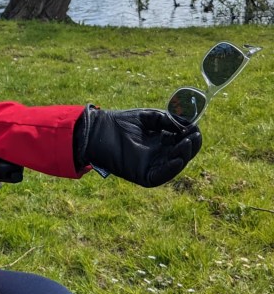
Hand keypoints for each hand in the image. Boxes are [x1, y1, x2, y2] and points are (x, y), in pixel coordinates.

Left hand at [75, 106, 201, 186]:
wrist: (98, 130)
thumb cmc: (120, 122)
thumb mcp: (148, 117)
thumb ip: (167, 119)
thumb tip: (188, 123)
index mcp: (162, 141)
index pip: (183, 140)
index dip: (191, 134)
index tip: (194, 126)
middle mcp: (160, 155)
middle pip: (183, 153)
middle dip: (191, 145)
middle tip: (194, 135)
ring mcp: (153, 166)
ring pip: (175, 165)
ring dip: (184, 154)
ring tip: (187, 142)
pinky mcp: (144, 176)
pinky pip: (161, 176)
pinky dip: (171, 169)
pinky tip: (178, 159)